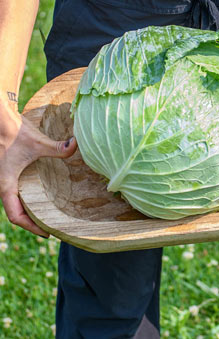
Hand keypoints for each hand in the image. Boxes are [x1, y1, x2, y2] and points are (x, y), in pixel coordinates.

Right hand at [0, 100, 76, 236]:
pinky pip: (15, 193)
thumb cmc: (14, 132)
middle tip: (52, 228)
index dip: (31, 227)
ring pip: (14, 203)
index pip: (15, 216)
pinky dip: (27, 200)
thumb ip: (58, 148)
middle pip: (16, 213)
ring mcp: (4, 179)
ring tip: (49, 216)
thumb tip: (76, 146)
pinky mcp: (8, 172)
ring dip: (29, 212)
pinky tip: (42, 197)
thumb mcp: (38, 143)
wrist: (0, 120)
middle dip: (32, 223)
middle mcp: (2, 185)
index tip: (47, 233)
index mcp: (6, 184)